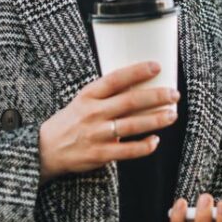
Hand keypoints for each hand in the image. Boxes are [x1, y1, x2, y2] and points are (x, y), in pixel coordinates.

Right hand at [38, 61, 179, 183]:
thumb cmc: (71, 121)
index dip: (137, 72)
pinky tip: (155, 141)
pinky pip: (128, 150)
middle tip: (174, 94)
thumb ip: (106, 94)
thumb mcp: (83, 100)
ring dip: (156, 120)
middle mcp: (93, 112)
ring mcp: (97, 134)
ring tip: (172, 114)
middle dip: (156, 97)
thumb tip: (138, 85)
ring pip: (133, 125)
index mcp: (89, 95)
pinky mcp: (100, 154)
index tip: (156, 66)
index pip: (116, 79)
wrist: (47, 148)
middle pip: (130, 101)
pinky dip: (144, 146)